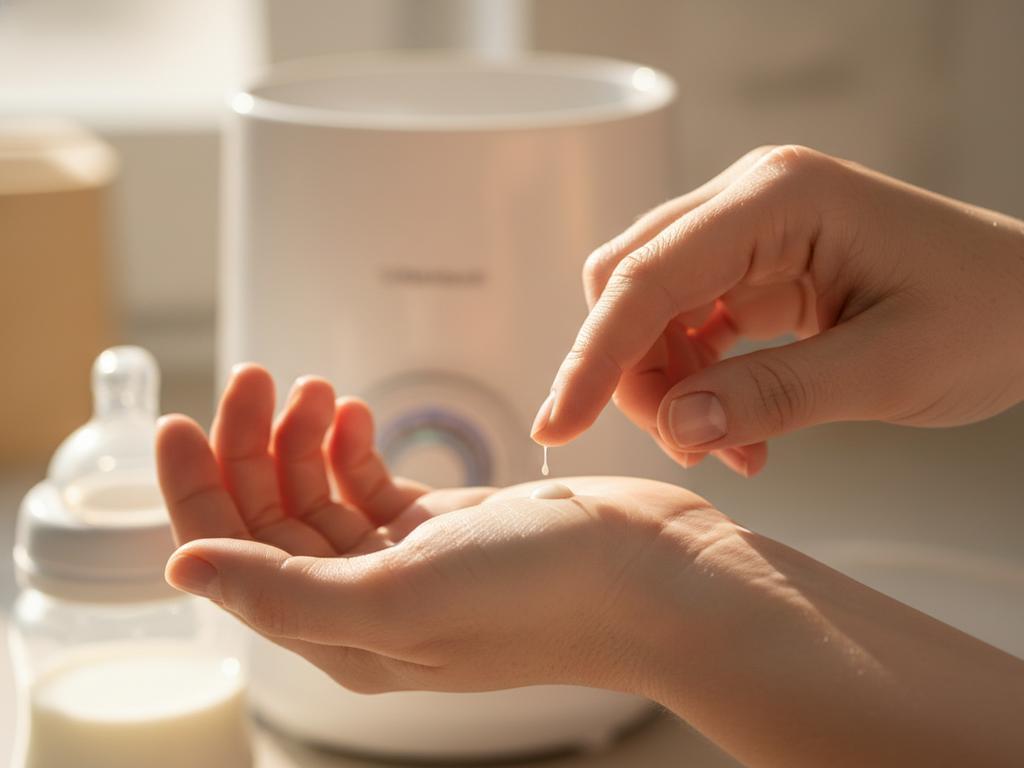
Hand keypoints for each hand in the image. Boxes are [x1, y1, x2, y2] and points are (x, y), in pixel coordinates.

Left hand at [155, 364, 722, 694]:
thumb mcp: (401, 597)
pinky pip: (368, 481)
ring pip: (317, 494)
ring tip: (310, 391)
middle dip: (250, 447)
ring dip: (300, 438)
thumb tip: (182, 572)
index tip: (179, 421)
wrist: (654, 576)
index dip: (195, 493)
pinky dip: (350, 444)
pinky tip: (350, 413)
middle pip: (271, 519)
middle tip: (256, 378)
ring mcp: (406, 561)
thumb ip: (285, 592)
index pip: (233, 559)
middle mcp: (366, 601)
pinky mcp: (445, 525)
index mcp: (341, 633)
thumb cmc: (545, 594)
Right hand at [531, 145, 1023, 474]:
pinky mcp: (758, 265)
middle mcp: (751, 199)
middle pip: (632, 282)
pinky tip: (735, 431)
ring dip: (667, 385)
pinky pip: (690, 323)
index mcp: (779, 198)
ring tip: (728, 449)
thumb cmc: (993, 316)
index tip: (557, 425)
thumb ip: (775, 395)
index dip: (594, 356)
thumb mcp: (890, 369)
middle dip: (634, 372)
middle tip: (684, 444)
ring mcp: (751, 230)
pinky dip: (695, 381)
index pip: (649, 276)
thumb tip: (674, 427)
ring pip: (652, 306)